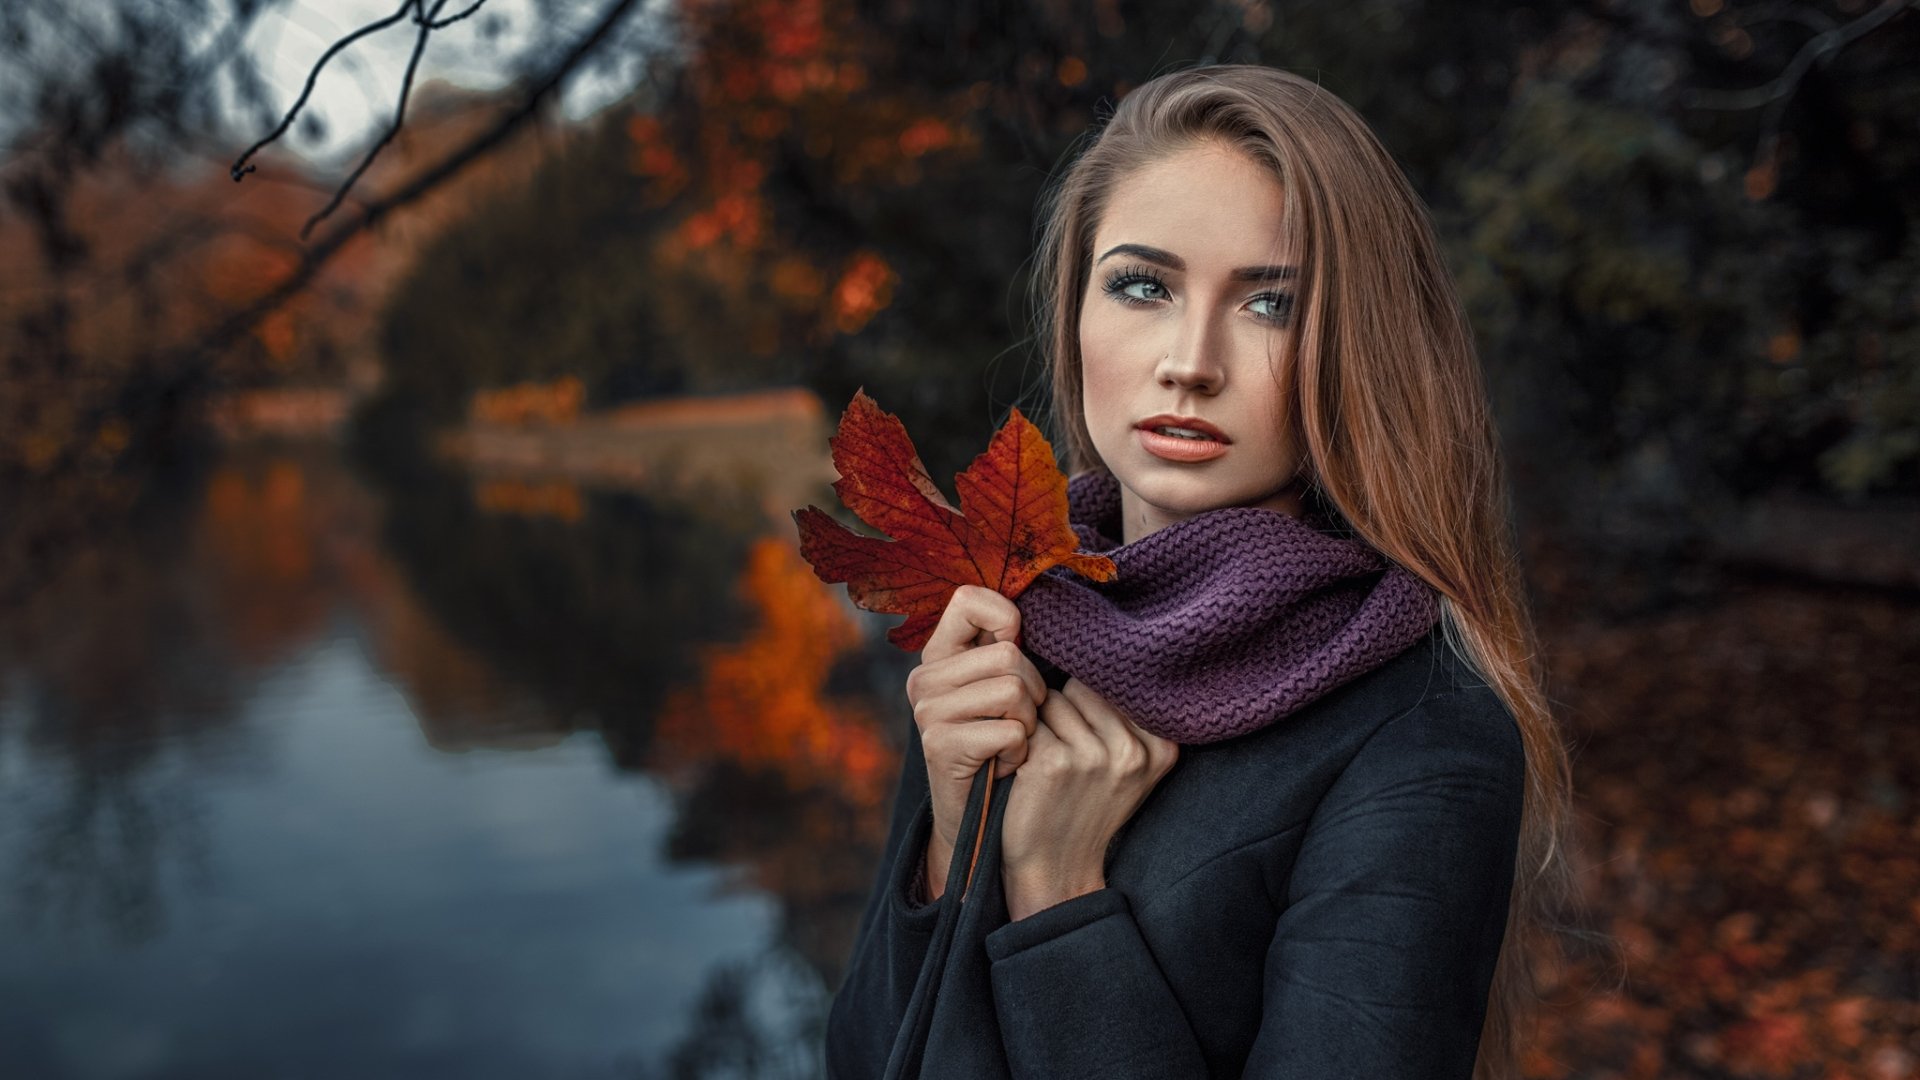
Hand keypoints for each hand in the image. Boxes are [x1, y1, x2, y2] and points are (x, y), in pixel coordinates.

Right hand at [905, 585, 1047, 900]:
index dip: (1005, 618)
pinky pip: (1008, 731)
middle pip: (1008, 655)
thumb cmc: (1005, 746)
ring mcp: (927, 711)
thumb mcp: (1008, 690)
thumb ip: (1011, 648)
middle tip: (1020, 722)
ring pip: (1011, 690)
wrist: (981, 821)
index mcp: (940, 654)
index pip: (968, 600)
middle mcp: (925, 677)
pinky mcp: (939, 745)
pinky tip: (1003, 766)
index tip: (1018, 647)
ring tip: (1013, 744)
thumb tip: (1045, 612)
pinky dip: (1018, 752)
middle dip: (1033, 692)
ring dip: (1028, 724)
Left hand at [999, 677, 1179, 920]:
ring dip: (1040, 724)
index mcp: (1162, 746)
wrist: (1057, 869)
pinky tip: (1027, 770)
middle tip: (1064, 750)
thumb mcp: (1126, 766)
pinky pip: (1028, 722)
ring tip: (1048, 762)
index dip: (1090, 701)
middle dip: (1065, 709)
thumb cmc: (1086, 807)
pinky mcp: (1055, 763)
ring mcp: (1095, 757)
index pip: (1117, 684)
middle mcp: (1133, 750)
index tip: (1084, 732)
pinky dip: (1020, 740)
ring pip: (1052, 700)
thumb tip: (1096, 651)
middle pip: (1083, 686)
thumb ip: (1125, 717)